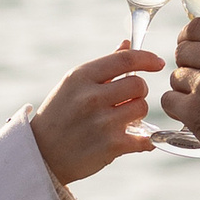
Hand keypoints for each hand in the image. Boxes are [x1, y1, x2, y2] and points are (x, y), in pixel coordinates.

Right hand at [32, 42, 162, 184]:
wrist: (42, 155)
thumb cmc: (60, 115)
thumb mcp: (73, 84)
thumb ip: (103, 65)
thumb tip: (127, 44)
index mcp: (81, 77)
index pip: (125, 59)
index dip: (147, 58)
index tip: (157, 63)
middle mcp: (91, 97)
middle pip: (138, 85)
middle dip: (138, 91)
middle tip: (127, 100)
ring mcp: (101, 122)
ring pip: (142, 108)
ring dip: (137, 114)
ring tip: (123, 119)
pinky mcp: (111, 146)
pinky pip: (145, 138)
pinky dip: (146, 140)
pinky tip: (140, 139)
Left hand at [159, 18, 199, 173]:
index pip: (196, 26)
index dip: (187, 38)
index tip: (189, 50)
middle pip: (182, 51)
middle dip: (188, 67)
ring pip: (175, 77)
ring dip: (184, 90)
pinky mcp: (195, 112)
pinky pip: (169, 100)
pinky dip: (177, 109)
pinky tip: (194, 115)